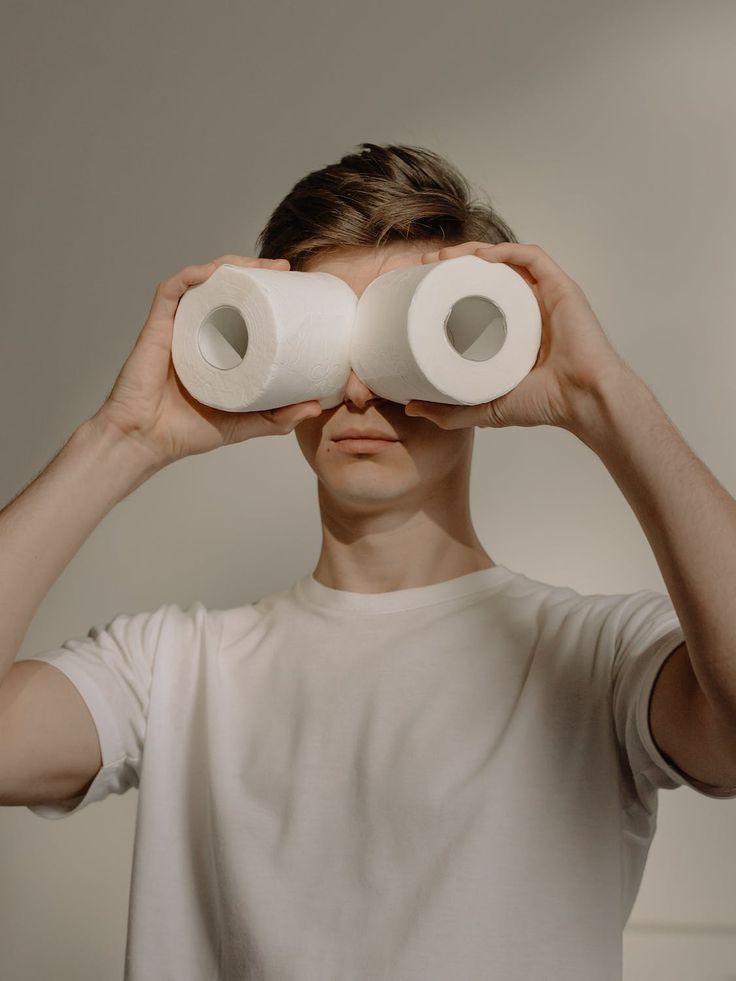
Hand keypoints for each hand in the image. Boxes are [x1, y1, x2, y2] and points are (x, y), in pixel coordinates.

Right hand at [90, 256, 322, 466]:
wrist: (145, 441)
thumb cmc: (185, 432)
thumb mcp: (244, 423)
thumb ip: (278, 418)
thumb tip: (316, 406)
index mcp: (215, 346)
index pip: (242, 309)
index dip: (267, 293)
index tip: (294, 289)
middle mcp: (197, 330)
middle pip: (225, 287)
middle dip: (254, 271)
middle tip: (284, 269)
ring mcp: (176, 325)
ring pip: (202, 280)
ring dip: (231, 265)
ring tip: (260, 266)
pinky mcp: (156, 326)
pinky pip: (172, 289)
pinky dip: (193, 274)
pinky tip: (216, 272)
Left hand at [403, 241, 628, 430]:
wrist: (583, 400)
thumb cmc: (544, 404)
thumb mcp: (485, 408)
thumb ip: (449, 412)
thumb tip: (411, 407)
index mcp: (511, 331)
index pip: (476, 299)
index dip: (447, 288)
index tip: (419, 289)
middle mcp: (526, 309)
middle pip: (487, 274)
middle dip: (453, 264)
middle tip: (424, 265)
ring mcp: (544, 297)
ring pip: (506, 260)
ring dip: (473, 252)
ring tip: (443, 257)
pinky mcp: (561, 288)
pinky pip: (533, 258)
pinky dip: (507, 250)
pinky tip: (481, 256)